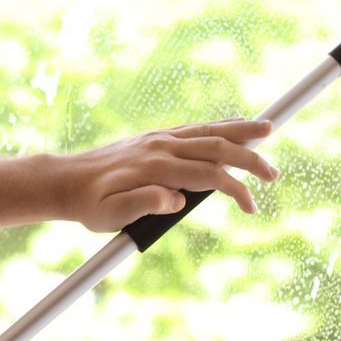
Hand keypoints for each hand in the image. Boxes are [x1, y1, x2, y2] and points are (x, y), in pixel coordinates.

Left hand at [55, 119, 277, 230]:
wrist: (66, 181)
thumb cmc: (89, 205)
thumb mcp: (109, 215)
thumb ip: (143, 204)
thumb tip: (176, 200)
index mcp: (155, 168)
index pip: (209, 176)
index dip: (236, 190)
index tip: (253, 209)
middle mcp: (160, 147)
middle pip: (216, 146)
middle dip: (251, 158)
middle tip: (274, 174)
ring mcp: (158, 139)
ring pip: (208, 130)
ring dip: (241, 131)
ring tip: (269, 128)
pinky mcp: (155, 138)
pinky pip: (194, 128)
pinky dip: (219, 125)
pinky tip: (233, 126)